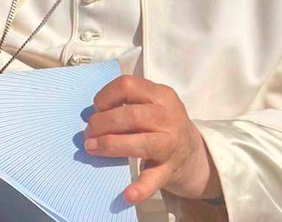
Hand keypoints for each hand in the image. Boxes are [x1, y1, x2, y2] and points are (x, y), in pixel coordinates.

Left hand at [84, 76, 220, 203]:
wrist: (192, 151)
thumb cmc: (160, 123)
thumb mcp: (151, 104)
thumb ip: (126, 103)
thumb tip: (91, 115)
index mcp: (161, 95)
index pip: (128, 86)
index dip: (106, 96)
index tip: (97, 108)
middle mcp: (169, 117)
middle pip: (130, 115)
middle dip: (102, 123)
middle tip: (88, 132)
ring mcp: (172, 143)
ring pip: (141, 143)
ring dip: (110, 145)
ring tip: (92, 148)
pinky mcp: (170, 169)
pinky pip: (155, 178)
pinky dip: (141, 188)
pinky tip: (128, 194)